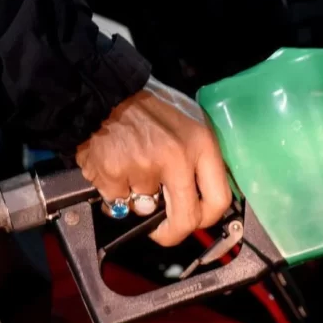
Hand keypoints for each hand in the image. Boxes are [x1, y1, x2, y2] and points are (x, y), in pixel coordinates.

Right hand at [75, 77, 231, 245]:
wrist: (104, 90)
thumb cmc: (147, 105)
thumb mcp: (190, 123)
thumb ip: (199, 159)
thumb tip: (203, 198)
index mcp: (201, 144)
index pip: (219, 199)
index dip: (206, 219)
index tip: (195, 222)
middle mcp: (177, 157)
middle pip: (185, 218)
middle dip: (172, 232)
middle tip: (162, 231)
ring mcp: (145, 167)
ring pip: (145, 206)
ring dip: (136, 195)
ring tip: (131, 166)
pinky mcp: (115, 174)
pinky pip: (118, 199)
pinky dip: (113, 188)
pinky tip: (115, 164)